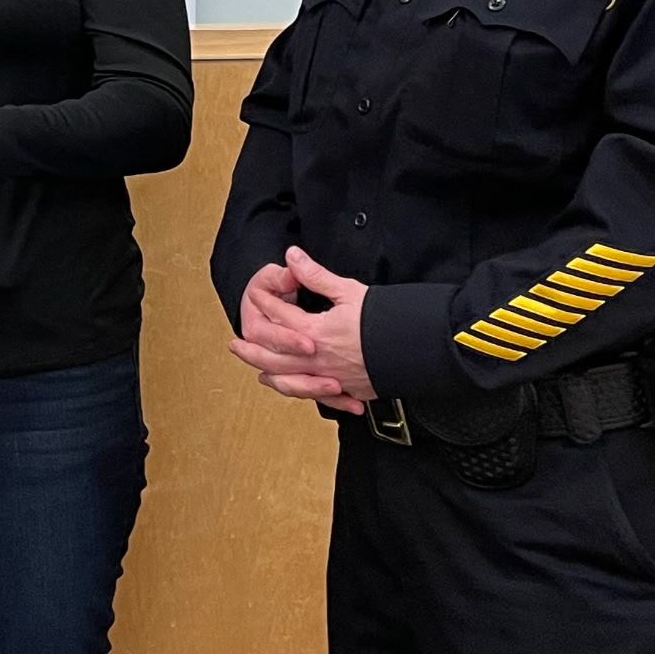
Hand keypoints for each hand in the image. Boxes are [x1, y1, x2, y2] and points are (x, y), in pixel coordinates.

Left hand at [228, 247, 373, 414]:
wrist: (418, 348)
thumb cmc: (386, 320)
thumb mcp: (349, 291)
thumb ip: (315, 276)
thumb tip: (292, 257)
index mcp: (314, 333)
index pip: (278, 318)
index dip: (265, 305)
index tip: (255, 297)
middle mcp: (318, 360)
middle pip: (274, 357)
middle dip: (252, 350)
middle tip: (236, 345)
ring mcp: (332, 379)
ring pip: (291, 382)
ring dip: (272, 376)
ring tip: (260, 372)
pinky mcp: (349, 391)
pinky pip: (318, 397)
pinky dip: (303, 393)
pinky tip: (299, 390)